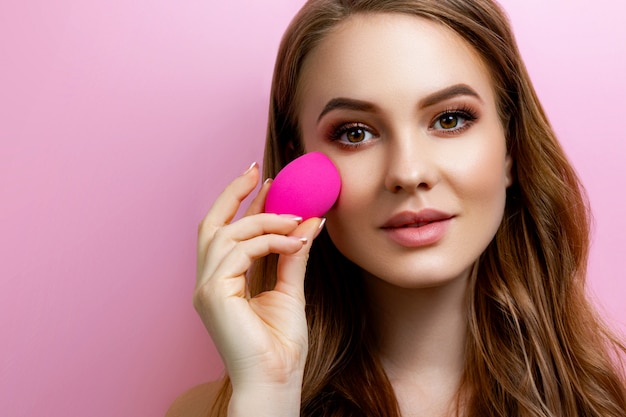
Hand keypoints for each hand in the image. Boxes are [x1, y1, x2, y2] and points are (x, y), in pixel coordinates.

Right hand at [194, 163, 322, 411]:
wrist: (275, 381)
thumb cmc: (279, 346)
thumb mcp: (289, 290)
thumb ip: (292, 255)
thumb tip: (309, 222)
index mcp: (222, 281)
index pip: (226, 232)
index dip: (241, 203)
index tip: (263, 180)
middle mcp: (208, 281)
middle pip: (212, 224)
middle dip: (234, 194)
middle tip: (260, 172)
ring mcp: (207, 287)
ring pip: (227, 233)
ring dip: (265, 220)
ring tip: (297, 218)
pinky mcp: (213, 293)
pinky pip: (239, 251)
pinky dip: (268, 240)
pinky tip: (295, 241)